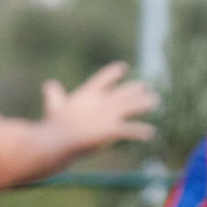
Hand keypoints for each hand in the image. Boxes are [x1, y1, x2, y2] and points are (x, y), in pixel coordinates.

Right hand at [42, 62, 156, 151]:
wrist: (55, 140)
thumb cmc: (54, 125)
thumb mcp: (53, 106)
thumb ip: (54, 94)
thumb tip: (50, 84)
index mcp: (86, 95)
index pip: (102, 79)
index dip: (113, 72)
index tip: (123, 66)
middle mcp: (99, 103)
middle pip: (122, 93)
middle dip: (135, 89)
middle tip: (147, 87)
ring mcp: (106, 115)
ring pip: (130, 106)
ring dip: (144, 103)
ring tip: (156, 101)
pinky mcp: (110, 130)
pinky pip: (130, 130)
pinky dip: (140, 131)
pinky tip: (150, 132)